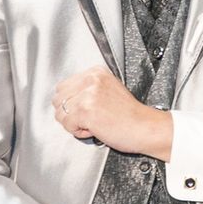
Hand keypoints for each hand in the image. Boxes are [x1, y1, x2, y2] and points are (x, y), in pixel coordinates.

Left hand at [53, 65, 172, 160]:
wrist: (144, 127)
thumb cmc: (130, 114)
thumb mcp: (109, 89)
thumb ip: (88, 88)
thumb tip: (66, 97)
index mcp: (96, 72)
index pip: (63, 86)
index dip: (72, 102)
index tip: (87, 108)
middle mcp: (91, 80)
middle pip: (58, 99)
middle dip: (70, 112)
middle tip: (90, 117)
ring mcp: (88, 95)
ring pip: (60, 114)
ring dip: (74, 123)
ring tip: (94, 122)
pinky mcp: (85, 111)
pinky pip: (67, 125)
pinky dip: (78, 131)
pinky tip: (95, 128)